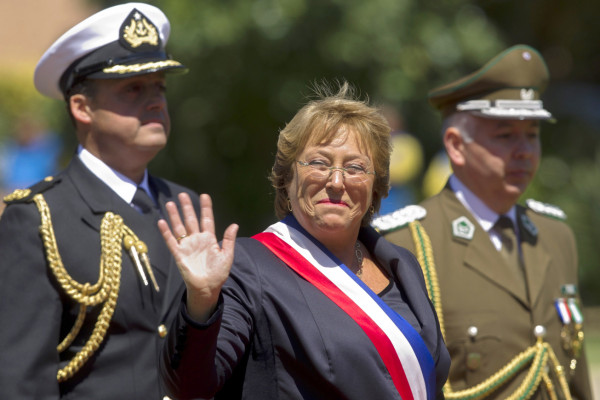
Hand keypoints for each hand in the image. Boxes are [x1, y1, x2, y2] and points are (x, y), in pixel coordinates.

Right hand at [158, 193, 237, 321]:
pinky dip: (166, 232)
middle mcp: (197, 239)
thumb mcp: (227, 255)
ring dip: (175, 216)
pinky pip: (171, 241)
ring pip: (179, 227)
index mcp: (209, 239)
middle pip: (191, 220)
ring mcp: (187, 246)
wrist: (207, 288)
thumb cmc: (218, 273)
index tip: (204, 195)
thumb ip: (229, 240)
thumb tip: (234, 224)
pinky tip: (162, 222)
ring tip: (170, 204)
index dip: (206, 208)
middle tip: (183, 195)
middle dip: (187, 207)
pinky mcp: (179, 254)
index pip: (207, 219)